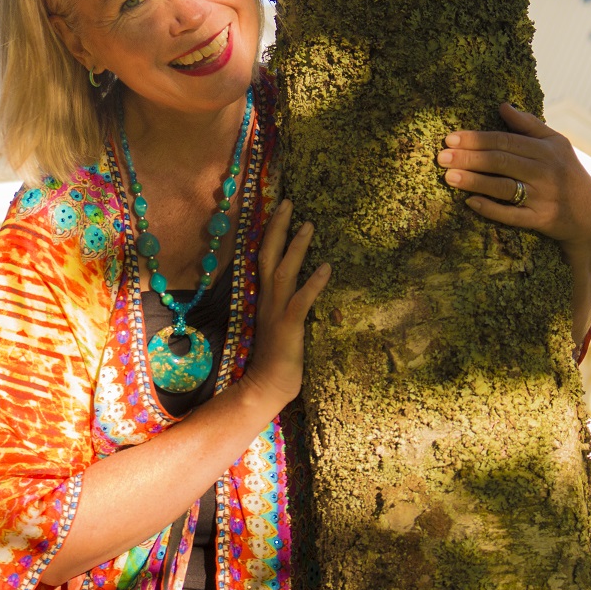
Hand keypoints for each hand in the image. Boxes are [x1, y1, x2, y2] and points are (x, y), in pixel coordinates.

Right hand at [243, 199, 330, 409]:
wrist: (265, 387)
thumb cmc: (276, 356)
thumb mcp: (279, 321)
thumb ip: (286, 300)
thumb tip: (299, 282)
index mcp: (264, 296)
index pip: (264, 256)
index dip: (270, 232)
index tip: (279, 208)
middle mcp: (266, 298)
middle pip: (268, 255)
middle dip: (277, 227)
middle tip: (288, 202)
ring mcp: (276, 312)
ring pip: (284, 271)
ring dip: (296, 247)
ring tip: (309, 224)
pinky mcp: (289, 327)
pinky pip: (301, 301)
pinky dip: (313, 283)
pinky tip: (327, 267)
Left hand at [436, 103, 590, 348]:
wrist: (589, 214)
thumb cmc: (564, 171)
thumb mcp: (555, 144)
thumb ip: (529, 124)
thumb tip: (502, 104)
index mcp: (547, 149)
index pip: (505, 141)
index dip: (476, 139)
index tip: (450, 138)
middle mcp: (547, 171)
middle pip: (501, 162)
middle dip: (469, 158)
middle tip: (441, 157)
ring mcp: (544, 197)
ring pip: (504, 188)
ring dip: (475, 182)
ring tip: (449, 177)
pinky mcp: (543, 220)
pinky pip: (513, 216)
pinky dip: (492, 209)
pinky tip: (470, 203)